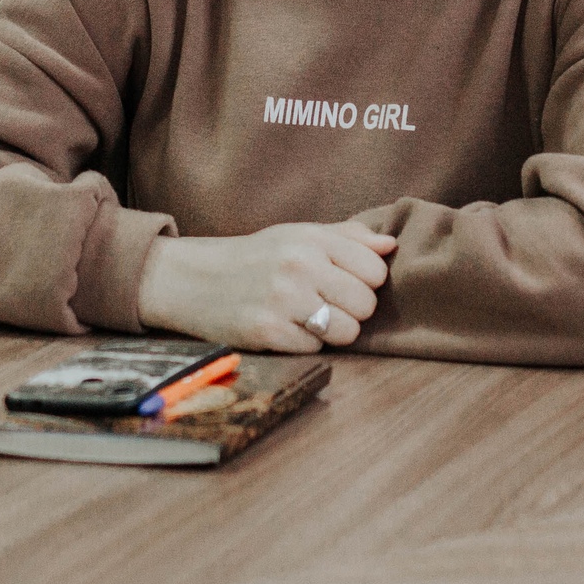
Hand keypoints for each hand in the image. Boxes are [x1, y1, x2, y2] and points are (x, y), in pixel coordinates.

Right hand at [136, 222, 396, 351]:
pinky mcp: (266, 332)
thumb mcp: (298, 235)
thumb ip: (348, 238)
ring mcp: (282, 300)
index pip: (376, 270)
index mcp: (311, 239)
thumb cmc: (255, 257)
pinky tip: (284, 328)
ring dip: (333, 331)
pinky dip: (304, 343)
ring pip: (347, 331)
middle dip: (351, 310)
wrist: (191, 279)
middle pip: (366, 304)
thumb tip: (392, 246)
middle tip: (324, 303)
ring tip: (307, 317)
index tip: (343, 282)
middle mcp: (299, 266)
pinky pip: (315, 348)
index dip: (365, 282)